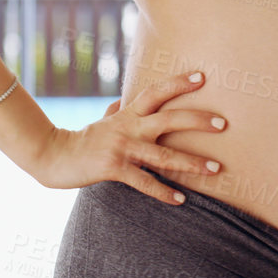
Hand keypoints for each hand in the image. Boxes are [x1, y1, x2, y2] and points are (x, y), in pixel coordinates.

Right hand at [31, 71, 228, 204]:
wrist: (53, 157)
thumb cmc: (82, 140)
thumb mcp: (101, 121)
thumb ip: (115, 110)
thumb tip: (122, 99)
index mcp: (128, 114)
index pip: (156, 92)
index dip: (178, 83)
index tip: (202, 78)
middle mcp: (129, 127)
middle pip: (169, 119)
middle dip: (197, 120)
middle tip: (223, 123)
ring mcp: (122, 148)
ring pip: (164, 155)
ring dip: (192, 163)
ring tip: (215, 168)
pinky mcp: (114, 168)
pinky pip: (144, 182)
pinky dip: (164, 192)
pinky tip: (181, 199)